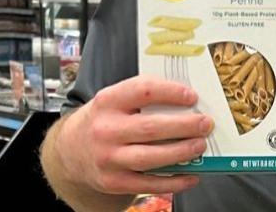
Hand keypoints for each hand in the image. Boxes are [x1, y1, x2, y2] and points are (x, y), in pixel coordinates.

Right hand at [52, 75, 212, 195]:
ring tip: (200, 146)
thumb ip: (142, 98)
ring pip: (151, 158)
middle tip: (204, 124)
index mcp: (107, 102)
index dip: (170, 92)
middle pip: (151, 128)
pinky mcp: (114, 182)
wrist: (70, 152)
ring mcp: (109, 158)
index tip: (191, 96)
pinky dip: (174, 181)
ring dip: (181, 152)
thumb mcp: (113, 102)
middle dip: (184, 126)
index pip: (142, 91)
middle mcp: (106, 130)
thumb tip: (184, 102)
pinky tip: (191, 175)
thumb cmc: (102, 122)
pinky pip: (149, 184)